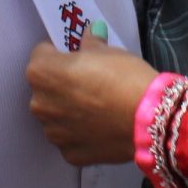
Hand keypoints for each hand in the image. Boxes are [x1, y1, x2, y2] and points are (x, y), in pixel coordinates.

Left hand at [26, 33, 159, 166]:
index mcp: (41, 72)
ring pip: (56, 116)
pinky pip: (70, 138)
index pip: (41, 55)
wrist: (148, 119)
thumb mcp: (107, 51)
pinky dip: (81, 133)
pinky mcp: (69, 154)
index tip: (76, 57)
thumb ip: (90, 43)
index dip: (60, 54)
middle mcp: (39, 104)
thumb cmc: (123, 76)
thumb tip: (90, 33)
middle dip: (61, 85)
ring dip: (69, 111)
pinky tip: (101, 128)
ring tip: (97, 108)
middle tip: (89, 83)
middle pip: (45, 89)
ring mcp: (53, 132)